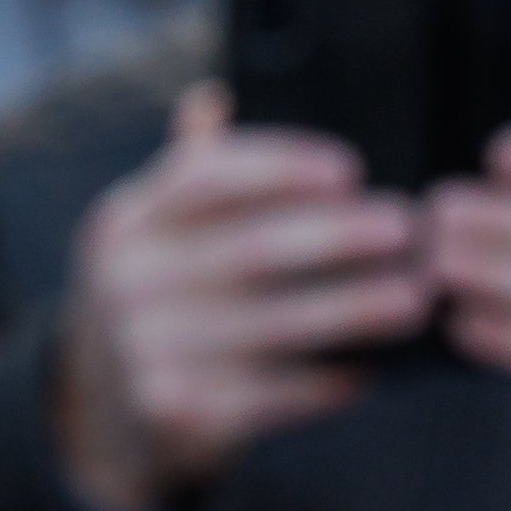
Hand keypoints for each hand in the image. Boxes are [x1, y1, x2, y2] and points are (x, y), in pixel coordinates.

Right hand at [49, 88, 432, 510]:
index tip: (349, 171)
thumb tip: (211, 98)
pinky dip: (326, 382)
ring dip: (356, 309)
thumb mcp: (147, 235)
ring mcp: (148, 349)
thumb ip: (186, 173)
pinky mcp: (177, 410)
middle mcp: (130, 281)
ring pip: (276, 323)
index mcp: (127, 223)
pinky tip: (368, 369)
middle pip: (255, 248)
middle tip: (407, 228)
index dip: (283, 168)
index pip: (209, 177)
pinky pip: (273, 392)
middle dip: (341, 237)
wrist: (95, 411)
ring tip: (415, 298)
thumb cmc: (153, 302)